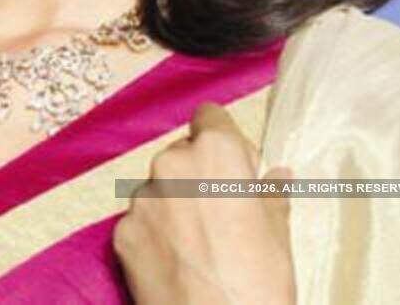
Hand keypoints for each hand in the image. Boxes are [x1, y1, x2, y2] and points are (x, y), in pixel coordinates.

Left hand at [112, 101, 295, 304]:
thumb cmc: (258, 282)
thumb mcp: (278, 235)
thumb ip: (271, 196)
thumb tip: (278, 176)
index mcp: (215, 153)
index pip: (210, 116)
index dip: (224, 139)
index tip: (234, 166)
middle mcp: (170, 164)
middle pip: (182, 154)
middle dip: (198, 175)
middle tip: (221, 214)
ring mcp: (141, 200)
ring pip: (158, 188)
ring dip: (174, 205)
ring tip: (199, 245)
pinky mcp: (120, 232)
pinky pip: (140, 222)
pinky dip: (154, 235)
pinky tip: (176, 263)